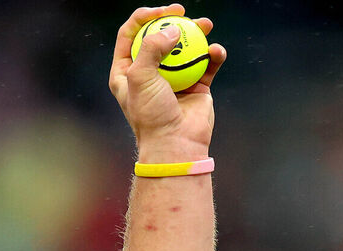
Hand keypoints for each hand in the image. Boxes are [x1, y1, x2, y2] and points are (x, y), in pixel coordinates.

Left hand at [108, 6, 225, 157]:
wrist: (175, 145)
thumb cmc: (152, 116)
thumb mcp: (140, 77)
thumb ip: (151, 48)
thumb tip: (173, 31)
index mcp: (127, 72)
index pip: (131, 35)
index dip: (144, 17)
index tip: (162, 11)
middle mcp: (149, 74)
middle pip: (159, 37)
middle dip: (172, 20)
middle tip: (183, 12)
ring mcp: (173, 79)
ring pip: (185, 48)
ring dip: (197, 33)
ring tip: (206, 25)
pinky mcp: (196, 87)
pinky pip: (206, 65)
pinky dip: (212, 55)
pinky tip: (216, 51)